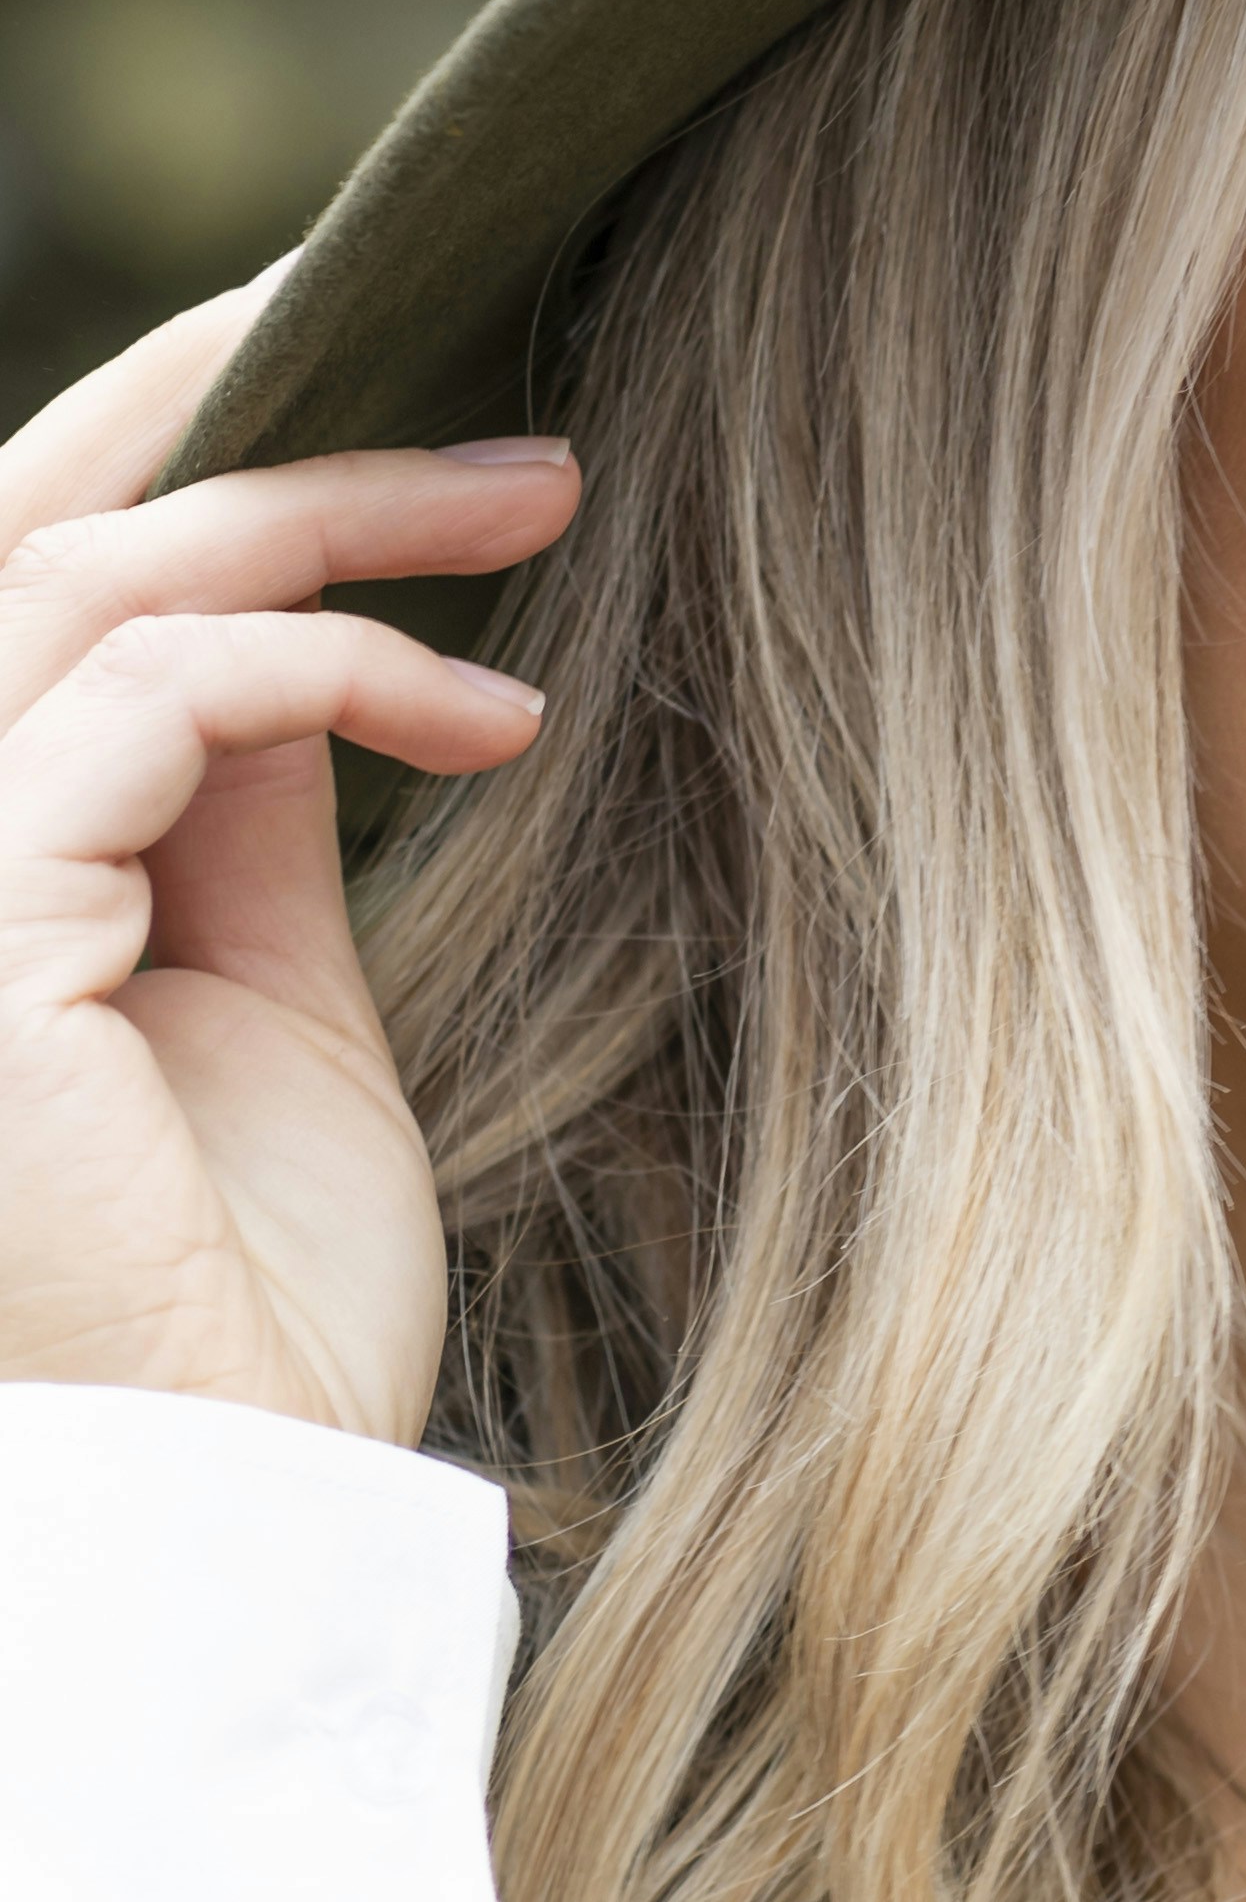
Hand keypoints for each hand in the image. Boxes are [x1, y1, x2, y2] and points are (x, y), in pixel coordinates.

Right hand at [0, 281, 582, 1442]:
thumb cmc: (256, 1317)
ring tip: (540, 501)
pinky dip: (337, 664)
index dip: (180, 447)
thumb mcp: (269, 1003)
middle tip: (483, 376)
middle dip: (243, 399)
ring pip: (96, 576)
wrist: (243, 1525)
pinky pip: (157, 699)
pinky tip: (494, 721)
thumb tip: (299, 623)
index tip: (408, 406)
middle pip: (25, 522)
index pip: (24, 581)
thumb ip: (246, 807)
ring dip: (336, 512)